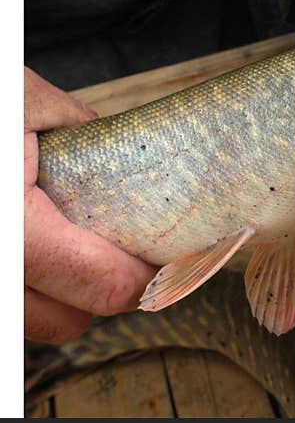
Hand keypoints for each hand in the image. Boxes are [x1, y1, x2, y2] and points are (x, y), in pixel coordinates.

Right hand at [24, 68, 156, 343]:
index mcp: (9, 225)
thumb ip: (84, 131)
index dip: (140, 273)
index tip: (152, 250)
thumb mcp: (22, 96)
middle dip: (98, 290)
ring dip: (53, 297)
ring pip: (28, 326)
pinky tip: (23, 249)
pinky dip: (19, 291)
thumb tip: (136, 154)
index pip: (104, 287)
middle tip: (107, 245)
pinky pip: (2, 312)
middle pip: (68, 323)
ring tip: (58, 242)